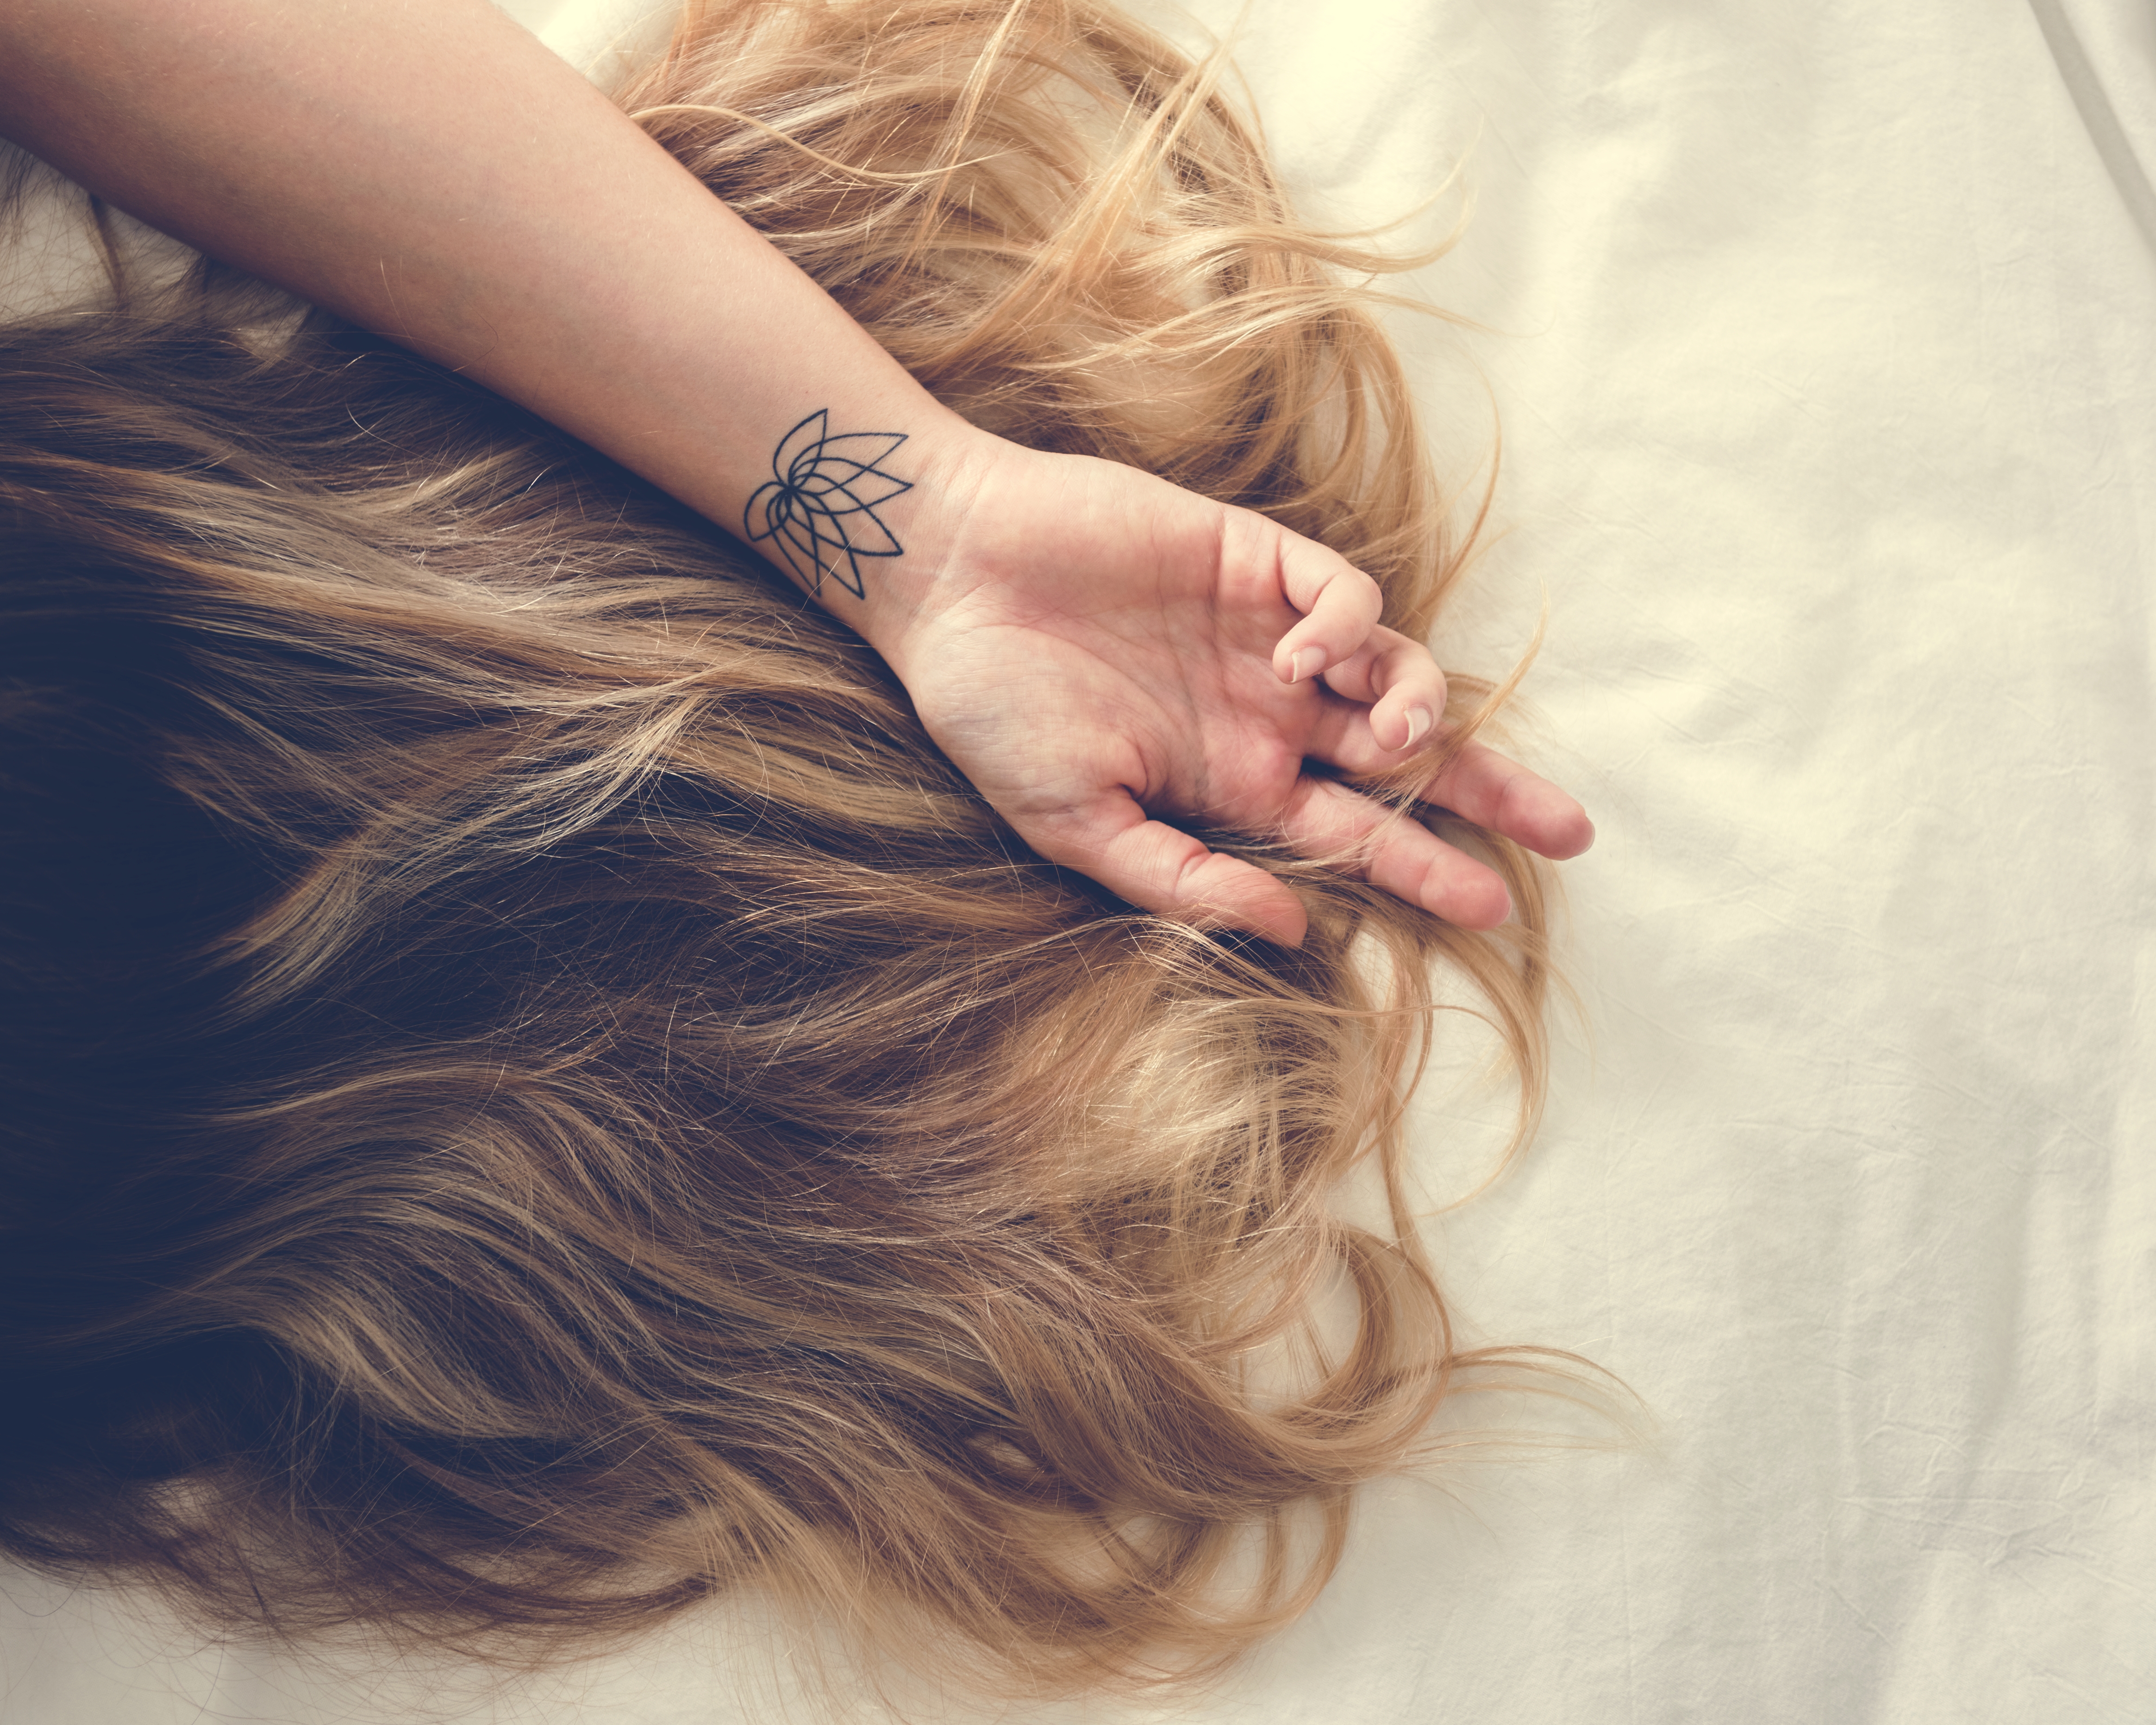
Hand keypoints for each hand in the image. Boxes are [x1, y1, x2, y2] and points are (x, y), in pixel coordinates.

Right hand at [875, 437, 1593, 946]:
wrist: (945, 577)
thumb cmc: (993, 707)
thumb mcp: (1076, 823)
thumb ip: (1180, 878)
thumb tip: (1292, 928)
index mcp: (1229, 782)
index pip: (1352, 834)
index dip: (1425, 868)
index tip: (1496, 910)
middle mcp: (1263, 713)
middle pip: (1402, 757)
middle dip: (1484, 791)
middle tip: (1569, 832)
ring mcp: (1263, 634)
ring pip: (1392, 673)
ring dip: (1418, 710)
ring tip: (1401, 736)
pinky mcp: (1254, 557)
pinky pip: (1342, 594)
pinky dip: (1345, 629)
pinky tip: (1301, 656)